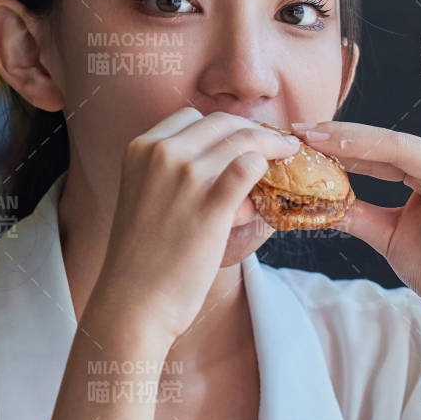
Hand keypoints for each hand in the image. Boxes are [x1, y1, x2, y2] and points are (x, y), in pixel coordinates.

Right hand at [91, 108, 300, 343]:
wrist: (133, 302)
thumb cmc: (142, 258)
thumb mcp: (143, 196)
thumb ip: (170, 173)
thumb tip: (220, 163)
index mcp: (141, 148)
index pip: (192, 117)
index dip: (224, 127)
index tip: (242, 140)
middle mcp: (162, 153)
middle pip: (222, 123)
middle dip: (254, 131)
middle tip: (277, 146)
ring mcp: (187, 176)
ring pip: (244, 140)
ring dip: (270, 148)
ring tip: (287, 158)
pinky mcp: (211, 204)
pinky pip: (250, 167)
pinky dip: (267, 170)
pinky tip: (271, 187)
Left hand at [290, 121, 420, 351]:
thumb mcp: (390, 237)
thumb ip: (359, 216)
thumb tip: (318, 202)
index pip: (376, 152)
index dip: (338, 144)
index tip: (297, 138)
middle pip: (390, 145)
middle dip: (344, 137)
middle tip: (302, 129)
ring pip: (416, 155)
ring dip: (373, 144)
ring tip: (333, 139)